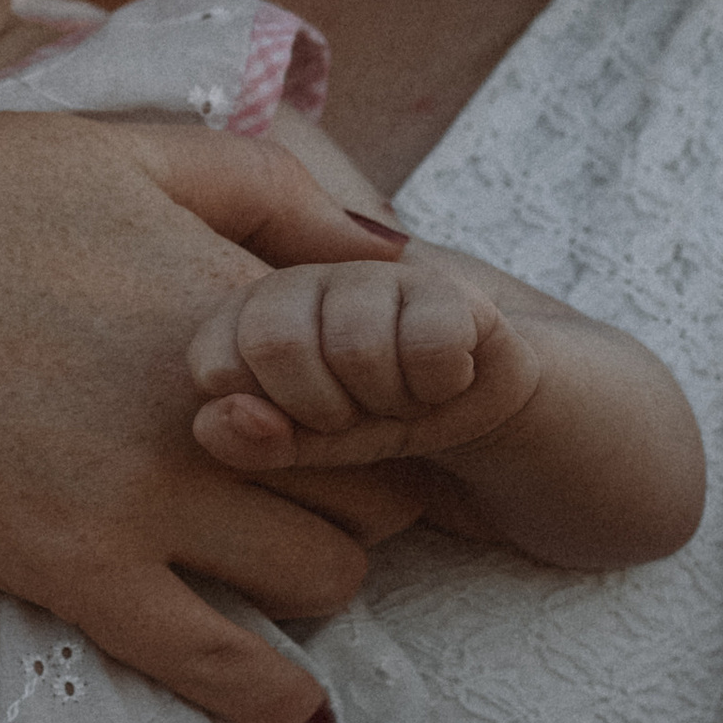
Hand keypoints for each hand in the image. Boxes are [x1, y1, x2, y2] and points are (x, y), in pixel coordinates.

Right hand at [0, 117, 428, 722]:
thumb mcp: (128, 151)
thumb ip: (273, 192)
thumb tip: (396, 254)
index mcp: (232, 301)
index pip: (389, 381)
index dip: (390, 402)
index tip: (365, 411)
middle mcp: (215, 409)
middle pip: (379, 492)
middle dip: (366, 491)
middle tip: (321, 487)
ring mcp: (146, 500)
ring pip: (324, 583)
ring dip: (318, 578)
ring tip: (274, 560)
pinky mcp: (77, 571)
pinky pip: (221, 667)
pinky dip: (275, 696)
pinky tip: (297, 710)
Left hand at [189, 250, 540, 473]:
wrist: (508, 426)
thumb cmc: (393, 430)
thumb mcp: (317, 450)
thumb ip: (258, 440)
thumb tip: (215, 420)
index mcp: (255, 313)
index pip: (214, 356)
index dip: (262, 413)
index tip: (305, 428)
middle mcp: (309, 277)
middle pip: (274, 341)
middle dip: (324, 408)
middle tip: (364, 414)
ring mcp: (381, 272)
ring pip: (353, 345)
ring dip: (391, 400)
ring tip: (409, 397)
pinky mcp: (455, 287)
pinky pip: (428, 345)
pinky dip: (442, 386)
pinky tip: (451, 381)